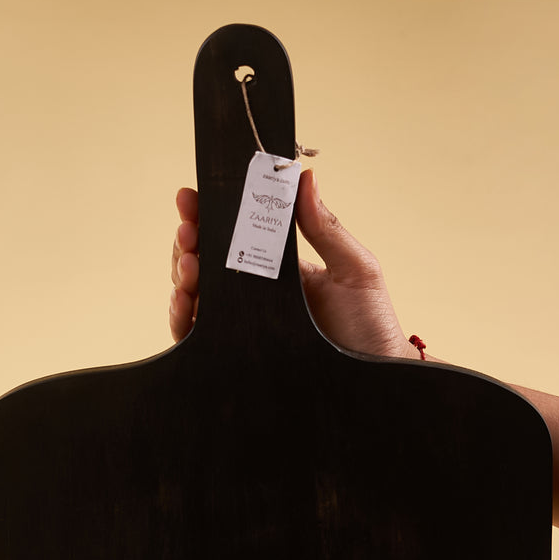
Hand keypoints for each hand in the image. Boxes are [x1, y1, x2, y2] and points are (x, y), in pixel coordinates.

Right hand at [169, 169, 421, 360]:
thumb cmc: (372, 327)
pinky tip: (184, 302)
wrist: (375, 381)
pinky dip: (182, 318)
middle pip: (209, 263)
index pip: (237, 236)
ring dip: (183, 275)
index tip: (192, 198)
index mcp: (282, 270)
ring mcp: (246, 325)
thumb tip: (303, 179)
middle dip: (189, 242)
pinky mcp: (238, 354)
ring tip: (189, 265)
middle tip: (187, 231)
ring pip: (198, 296)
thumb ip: (327, 228)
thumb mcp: (355, 271)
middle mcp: (258, 296)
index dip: (210, 215)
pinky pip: (200, 336)